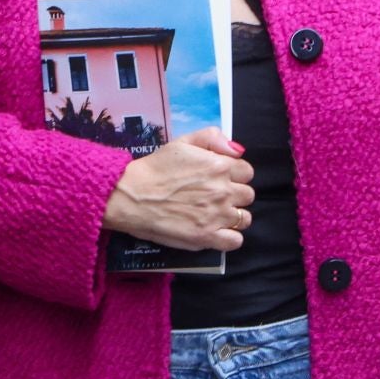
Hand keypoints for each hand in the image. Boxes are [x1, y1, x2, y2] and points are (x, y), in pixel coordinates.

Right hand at [102, 127, 254, 252]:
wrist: (131, 195)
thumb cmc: (155, 168)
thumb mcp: (183, 142)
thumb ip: (213, 138)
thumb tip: (238, 150)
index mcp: (219, 166)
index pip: (247, 172)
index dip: (234, 175)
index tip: (220, 179)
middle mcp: (223, 191)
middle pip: (247, 195)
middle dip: (234, 195)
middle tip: (214, 197)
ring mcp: (216, 215)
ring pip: (244, 218)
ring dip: (234, 216)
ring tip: (215, 215)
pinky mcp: (207, 237)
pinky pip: (235, 241)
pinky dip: (229, 238)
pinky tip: (215, 231)